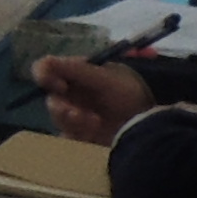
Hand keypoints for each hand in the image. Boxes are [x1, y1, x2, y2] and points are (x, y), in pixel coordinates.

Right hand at [30, 54, 159, 144]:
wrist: (151, 120)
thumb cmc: (130, 92)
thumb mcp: (106, 79)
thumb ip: (76, 70)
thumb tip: (46, 63)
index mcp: (73, 74)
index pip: (45, 69)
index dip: (44, 76)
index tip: (58, 86)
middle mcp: (70, 92)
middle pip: (51, 99)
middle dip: (62, 108)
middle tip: (77, 114)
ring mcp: (74, 113)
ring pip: (58, 118)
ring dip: (72, 121)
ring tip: (94, 123)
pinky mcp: (80, 132)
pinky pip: (66, 134)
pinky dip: (77, 135)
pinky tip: (93, 134)